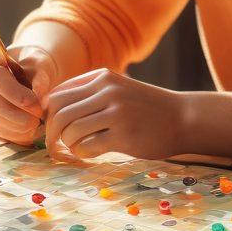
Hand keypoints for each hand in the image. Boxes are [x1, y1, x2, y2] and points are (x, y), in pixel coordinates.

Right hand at [0, 44, 60, 145]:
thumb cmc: (35, 64)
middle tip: (37, 116)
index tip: (35, 102)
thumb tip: (38, 96)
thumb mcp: (41, 64)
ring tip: (37, 122)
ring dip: (16, 126)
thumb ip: (40, 77)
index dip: (14, 92)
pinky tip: (31, 130)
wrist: (34, 73)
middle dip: (13, 113)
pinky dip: (15, 134)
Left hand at [44, 68, 187, 160]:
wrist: (183, 118)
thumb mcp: (118, 88)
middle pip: (59, 112)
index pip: (58, 94)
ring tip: (76, 149)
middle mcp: (107, 90)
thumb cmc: (145, 107)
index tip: (51, 129)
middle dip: (50, 133)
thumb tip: (51, 109)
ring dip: (67, 145)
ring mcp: (116, 112)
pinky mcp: (124, 135)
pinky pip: (88, 147)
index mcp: (101, 77)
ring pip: (70, 130)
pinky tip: (90, 153)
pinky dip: (82, 153)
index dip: (48, 115)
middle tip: (53, 146)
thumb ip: (90, 93)